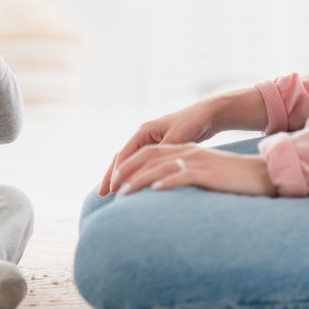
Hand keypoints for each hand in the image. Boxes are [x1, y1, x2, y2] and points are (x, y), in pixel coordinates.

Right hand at [99, 100, 218, 195]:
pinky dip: (134, 175)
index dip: (117, 171)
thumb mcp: (177, 138)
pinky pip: (141, 164)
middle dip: (111, 176)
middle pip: (121, 158)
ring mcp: (148, 142)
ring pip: (129, 162)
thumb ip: (162, 154)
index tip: (112, 188)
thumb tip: (150, 170)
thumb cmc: (193, 123)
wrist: (208, 114)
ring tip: (110, 193)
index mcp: (143, 130)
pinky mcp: (157, 148)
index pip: (124, 154)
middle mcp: (142, 136)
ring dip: (120, 177)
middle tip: (101, 194)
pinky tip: (131, 186)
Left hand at [110, 143, 275, 196]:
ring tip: (124, 194)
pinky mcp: (210, 172)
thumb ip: (180, 175)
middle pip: (148, 156)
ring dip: (139, 180)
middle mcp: (187, 152)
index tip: (111, 183)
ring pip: (161, 166)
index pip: (147, 153)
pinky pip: (184, 174)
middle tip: (109, 189)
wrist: (263, 173)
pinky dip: (168, 181)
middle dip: (125, 172)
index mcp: (183, 149)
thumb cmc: (231, 177)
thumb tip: (158, 190)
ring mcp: (198, 160)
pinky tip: (156, 190)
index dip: (127, 165)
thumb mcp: (201, 172)